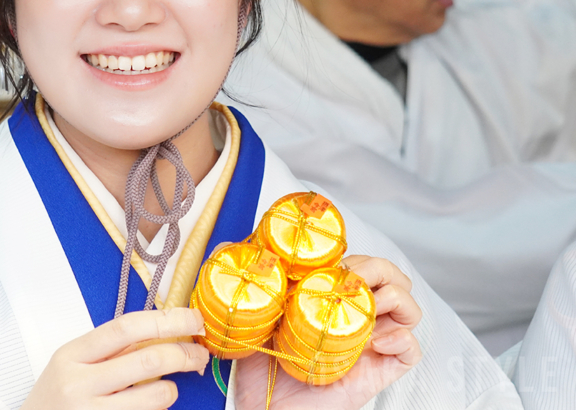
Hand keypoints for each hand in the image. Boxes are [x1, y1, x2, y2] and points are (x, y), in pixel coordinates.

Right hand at [21, 307, 209, 409]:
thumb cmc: (55, 399)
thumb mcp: (71, 365)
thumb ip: (109, 349)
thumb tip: (163, 329)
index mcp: (71, 355)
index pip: (125, 328)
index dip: (165, 320)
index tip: (190, 318)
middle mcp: (78, 383)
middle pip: (148, 359)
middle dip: (183, 353)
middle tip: (198, 354)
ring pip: (154, 395)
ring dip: (172, 389)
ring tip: (169, 388)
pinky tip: (152, 407)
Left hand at [234, 255, 421, 409]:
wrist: (264, 406)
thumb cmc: (259, 361)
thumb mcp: (250, 311)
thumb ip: (243, 278)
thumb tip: (227, 246)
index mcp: (334, 296)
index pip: (361, 261)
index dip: (354, 255)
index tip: (333, 263)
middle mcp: (356, 316)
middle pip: (393, 277)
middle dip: (380, 269)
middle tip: (354, 282)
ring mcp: (371, 342)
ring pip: (409, 307)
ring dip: (396, 299)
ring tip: (369, 309)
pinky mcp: (378, 371)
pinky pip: (411, 349)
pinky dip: (402, 338)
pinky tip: (375, 340)